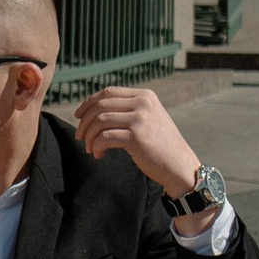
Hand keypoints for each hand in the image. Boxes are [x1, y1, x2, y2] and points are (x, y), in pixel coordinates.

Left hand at [71, 83, 204, 197]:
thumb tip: (94, 109)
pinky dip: (96, 146)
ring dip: (89, 136)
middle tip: (79, 136)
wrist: (180, 166)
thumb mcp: (149, 119)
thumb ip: (129, 110)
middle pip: (100, 105)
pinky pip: (104, 138)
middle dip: (85, 122)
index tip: (78, 116)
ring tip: (89, 148)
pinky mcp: (136, 137)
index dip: (88, 103)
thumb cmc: (161, 146)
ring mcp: (140, 119)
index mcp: (145, 95)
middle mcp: (143, 103)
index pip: (108, 92)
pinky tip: (99, 154)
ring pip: (100, 121)